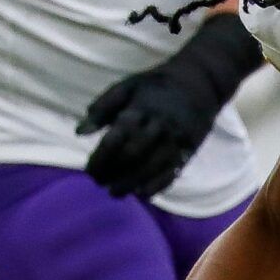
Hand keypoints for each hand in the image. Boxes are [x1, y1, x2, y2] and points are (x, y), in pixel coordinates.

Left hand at [80, 60, 219, 199]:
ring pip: (151, 168)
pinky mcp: (188, 151)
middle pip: (132, 155)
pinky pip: (171, 173)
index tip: (89, 169)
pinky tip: (141, 194)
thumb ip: (102, 108)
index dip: (100, 157)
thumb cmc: (156, 87)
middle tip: (98, 182)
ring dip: (130, 184)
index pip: (116, 137)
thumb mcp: (127, 87)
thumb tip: (79, 132)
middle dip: (112, 172)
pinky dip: (156, 186)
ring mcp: (176, 140)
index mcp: (141, 108)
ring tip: (114, 192)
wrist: (200, 84)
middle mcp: (159, 125)